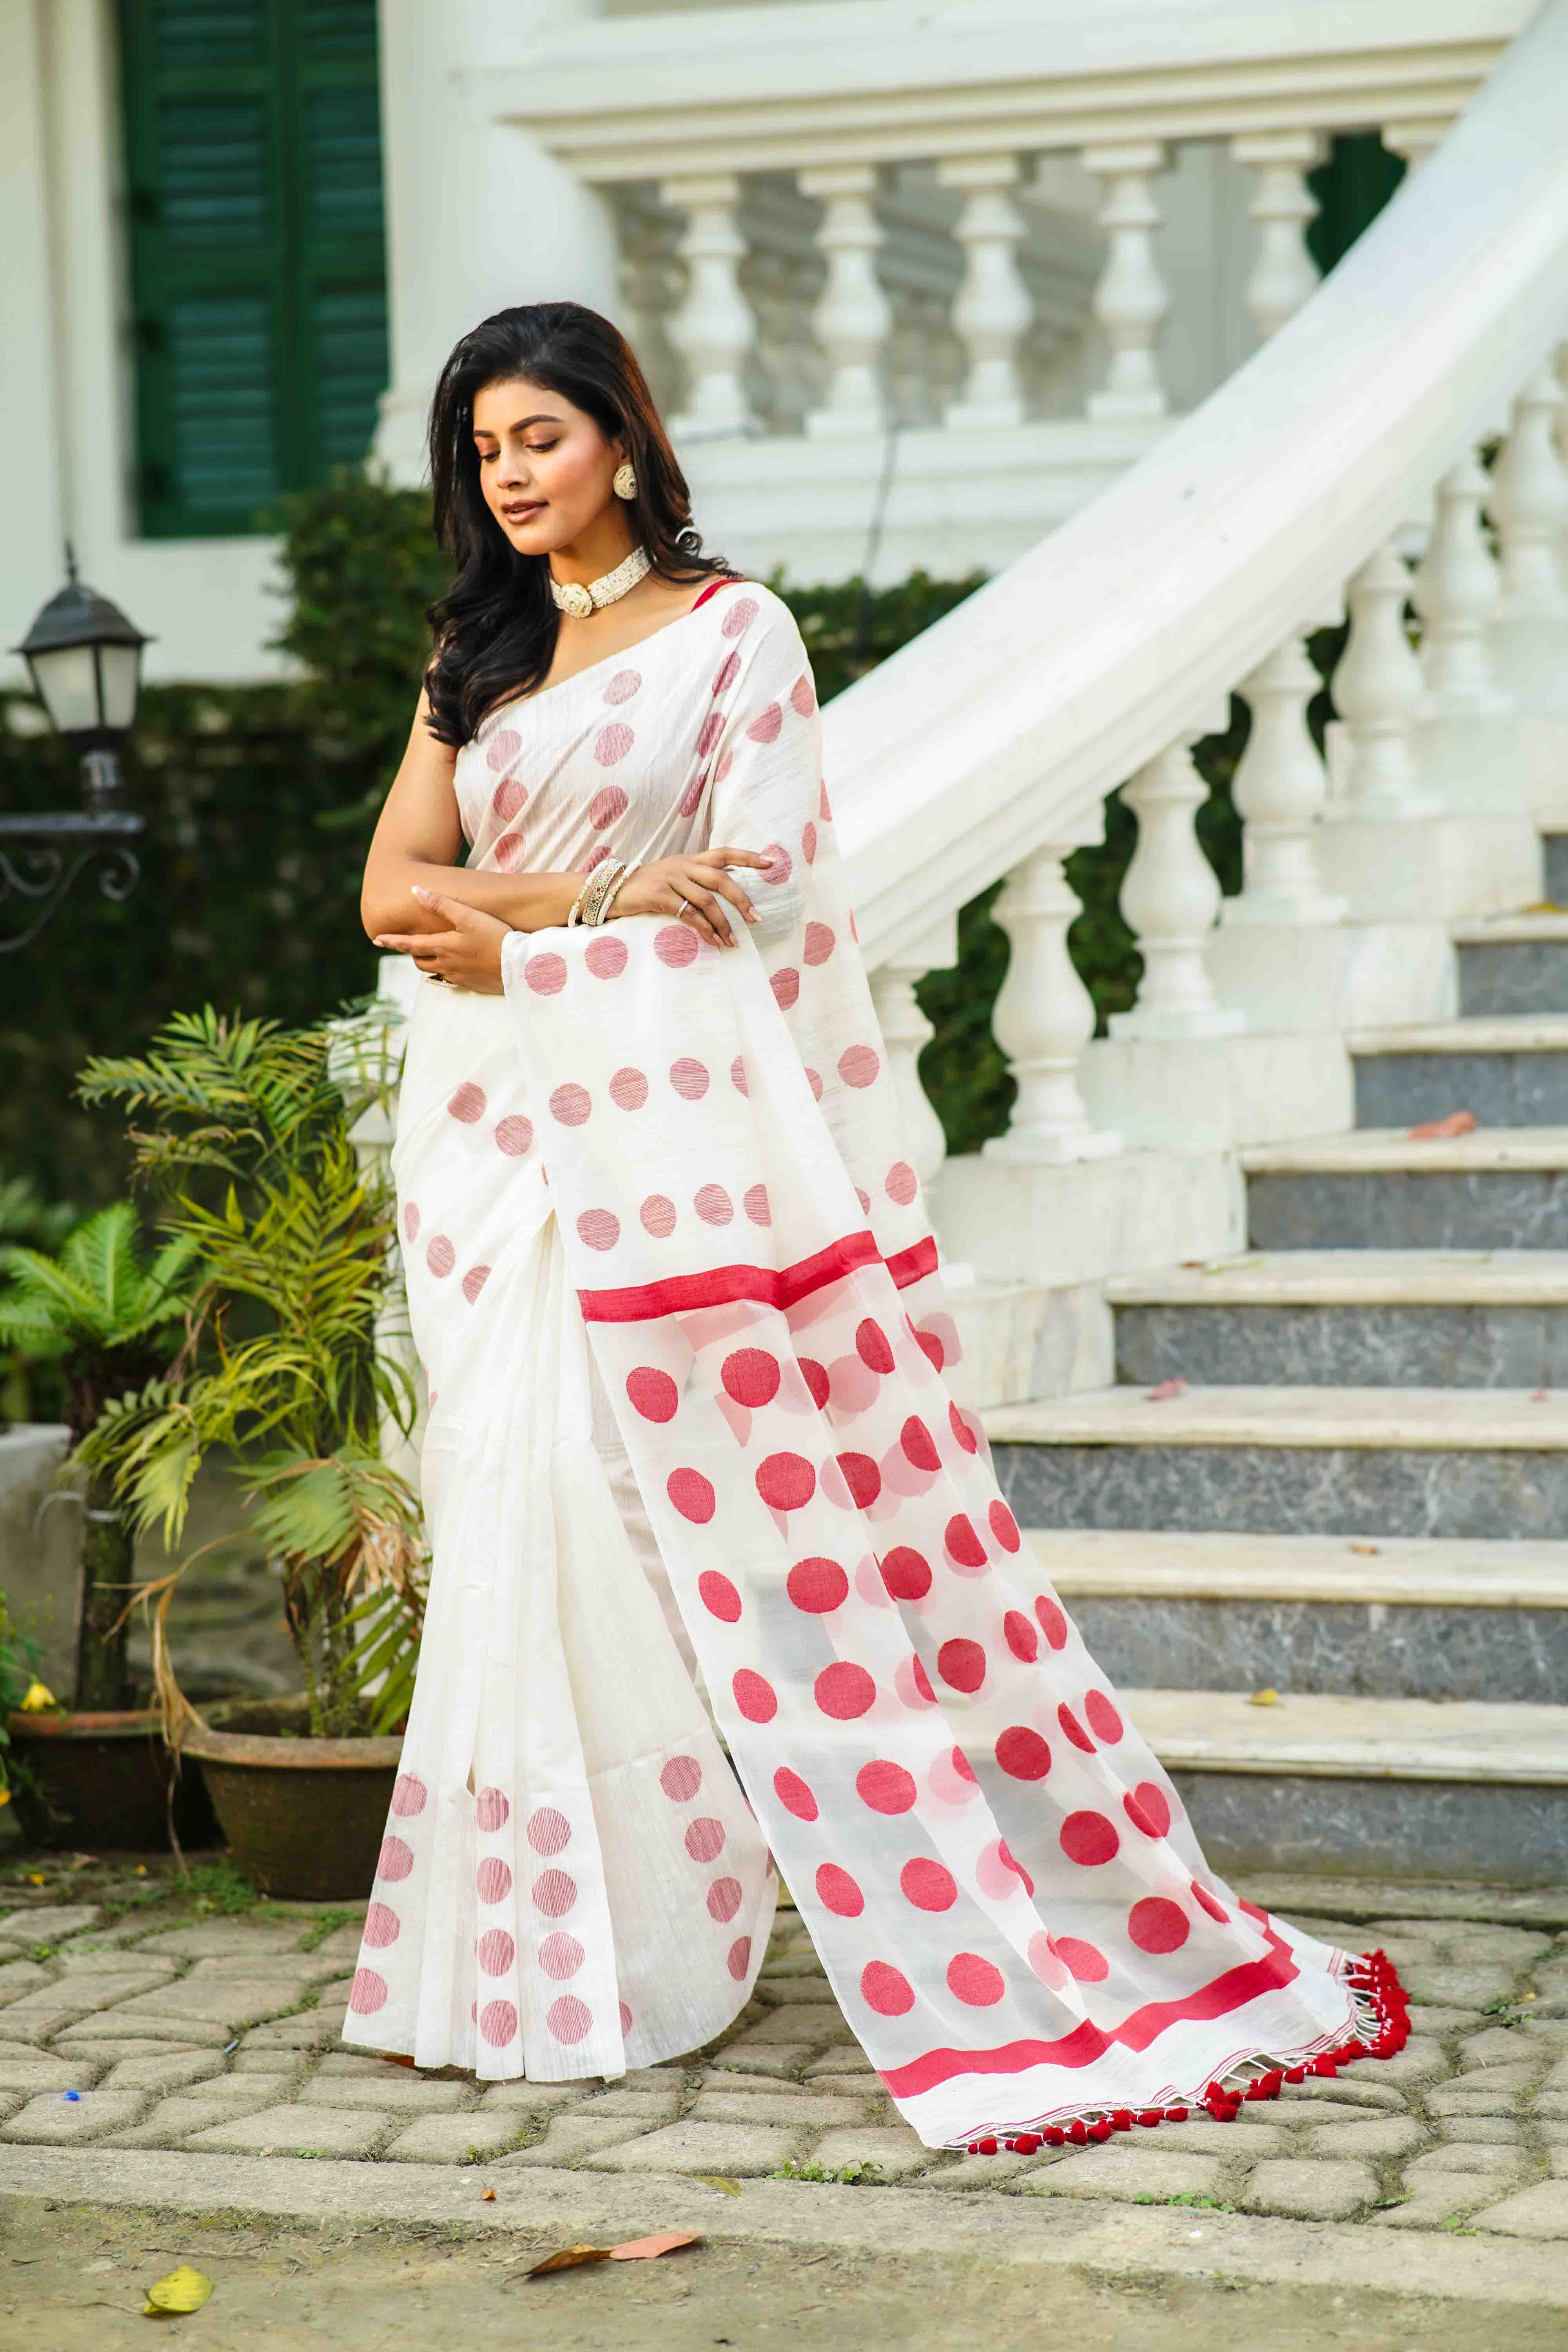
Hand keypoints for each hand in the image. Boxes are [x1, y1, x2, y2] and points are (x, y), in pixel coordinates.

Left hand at [375, 888, 507, 993]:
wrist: (521, 967)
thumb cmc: (496, 937)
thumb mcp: (468, 916)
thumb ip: (441, 903)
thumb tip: (415, 890)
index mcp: (442, 947)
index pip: (409, 945)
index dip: (392, 941)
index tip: (377, 939)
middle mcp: (446, 965)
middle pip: (419, 961)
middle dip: (412, 952)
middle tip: (410, 944)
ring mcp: (459, 977)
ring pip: (435, 972)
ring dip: (429, 962)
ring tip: (431, 954)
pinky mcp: (473, 985)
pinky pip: (452, 980)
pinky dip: (448, 971)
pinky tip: (457, 965)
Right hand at [609, 848, 771, 948]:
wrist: (611, 891)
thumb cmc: (647, 888)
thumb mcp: (674, 876)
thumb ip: (697, 878)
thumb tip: (729, 882)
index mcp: (689, 859)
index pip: (724, 853)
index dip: (748, 857)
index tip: (771, 862)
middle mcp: (682, 865)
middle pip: (721, 878)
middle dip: (741, 900)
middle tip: (756, 919)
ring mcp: (670, 879)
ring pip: (707, 900)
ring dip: (723, 924)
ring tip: (733, 942)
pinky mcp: (659, 895)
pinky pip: (688, 914)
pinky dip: (703, 929)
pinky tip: (712, 941)